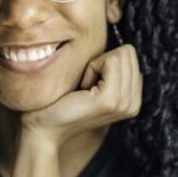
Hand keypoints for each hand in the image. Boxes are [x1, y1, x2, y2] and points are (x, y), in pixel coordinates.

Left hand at [20, 43, 141, 147]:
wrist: (44, 128)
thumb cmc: (62, 103)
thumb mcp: (94, 85)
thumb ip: (112, 71)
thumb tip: (120, 48)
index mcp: (133, 100)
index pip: (131, 56)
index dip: (106, 62)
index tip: (90, 83)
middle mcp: (133, 104)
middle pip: (128, 52)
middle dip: (102, 61)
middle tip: (86, 85)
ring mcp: (124, 103)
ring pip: (121, 54)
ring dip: (96, 65)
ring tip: (84, 88)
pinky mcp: (111, 99)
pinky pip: (110, 60)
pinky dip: (92, 67)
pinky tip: (82, 88)